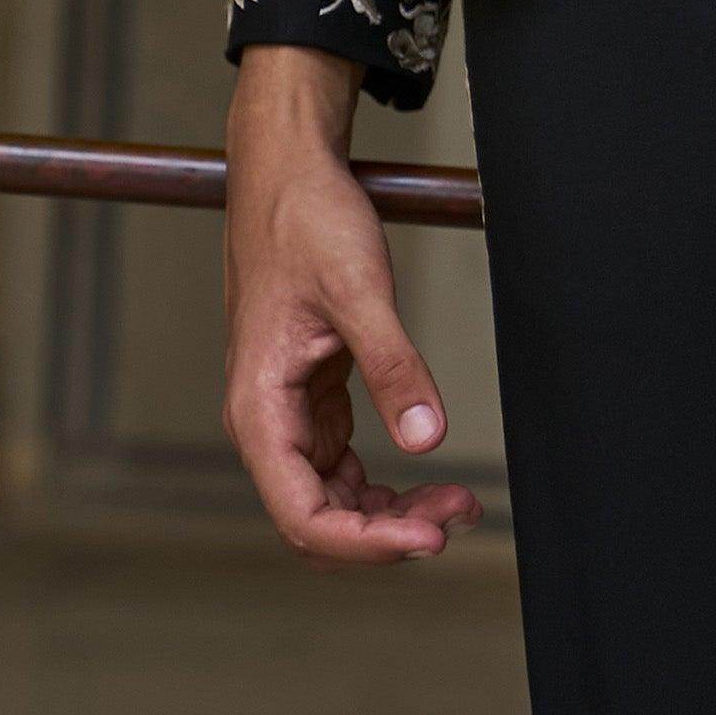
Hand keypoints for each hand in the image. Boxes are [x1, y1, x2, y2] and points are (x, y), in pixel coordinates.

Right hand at [220, 46, 479, 562]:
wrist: (285, 171)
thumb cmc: (302, 220)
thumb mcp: (358, 290)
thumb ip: (393, 366)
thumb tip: (426, 438)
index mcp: (259, 407)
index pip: (302, 515)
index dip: (363, 544)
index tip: (426, 539)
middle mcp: (266, 421)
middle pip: (319, 519)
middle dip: (386, 533)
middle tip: (456, 517)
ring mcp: (290, 412)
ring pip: (335, 498)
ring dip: (392, 511)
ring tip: (457, 502)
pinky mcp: (314, 397)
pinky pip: (345, 466)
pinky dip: (386, 482)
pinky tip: (428, 474)